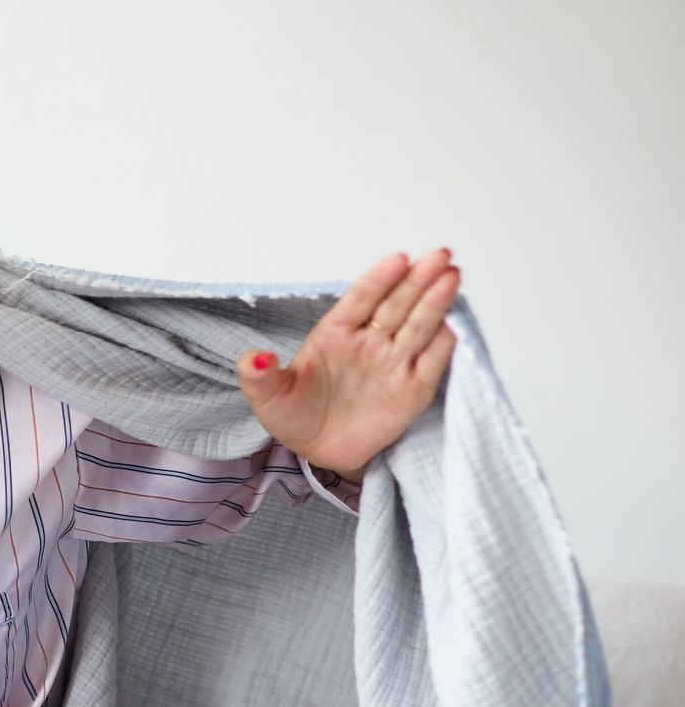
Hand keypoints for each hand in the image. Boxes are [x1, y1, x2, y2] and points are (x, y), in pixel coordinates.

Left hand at [238, 248, 459, 478]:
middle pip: (397, 304)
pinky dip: (444, 342)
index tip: (397, 259)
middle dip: (418, 279)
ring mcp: (393, 362)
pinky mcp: (413, 388)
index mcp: (335, 333)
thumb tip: (253, 358)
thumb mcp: (267, 397)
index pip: (360, 299)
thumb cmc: (292, 414)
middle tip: (439, 256)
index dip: (379, 279)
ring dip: (436, 301)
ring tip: (452, 275)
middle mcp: (369, 341)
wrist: (317, 450)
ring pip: (419, 325)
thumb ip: (259, 376)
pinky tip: (453, 323)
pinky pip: (433, 360)